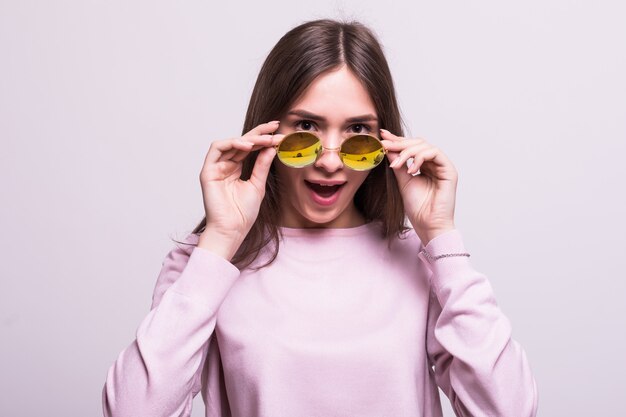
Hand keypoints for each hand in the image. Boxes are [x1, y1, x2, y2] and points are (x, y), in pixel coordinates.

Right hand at [198, 121, 282, 257]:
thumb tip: (271, 147)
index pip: (249, 148)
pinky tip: (247, 145)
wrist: (232, 230)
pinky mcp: (208, 171)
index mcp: (236, 169)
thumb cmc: (243, 213)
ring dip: (249, 139)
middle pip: (241, 142)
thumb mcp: (258, 184)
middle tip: (275, 129)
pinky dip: (232, 143)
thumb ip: (262, 165)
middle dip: (259, 134)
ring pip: (231, 143)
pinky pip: (217, 148)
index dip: (263, 138)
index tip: (279, 133)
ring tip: (265, 140)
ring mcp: (216, 167)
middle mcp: (225, 165)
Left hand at [380, 129, 457, 244]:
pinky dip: (420, 158)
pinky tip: (410, 169)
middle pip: (418, 143)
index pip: (411, 147)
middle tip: (385, 146)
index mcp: (424, 166)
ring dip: (407, 152)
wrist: (428, 225)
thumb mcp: (403, 181)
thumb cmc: (418, 208)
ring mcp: (442, 166)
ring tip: (396, 164)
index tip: (382, 136)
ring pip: (425, 146)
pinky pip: (434, 153)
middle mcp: (434, 164)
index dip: (397, 140)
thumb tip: (388, 148)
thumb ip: (398, 165)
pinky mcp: (449, 170)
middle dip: (400, 143)